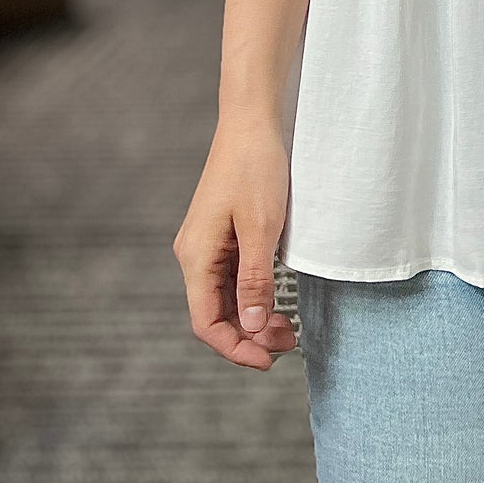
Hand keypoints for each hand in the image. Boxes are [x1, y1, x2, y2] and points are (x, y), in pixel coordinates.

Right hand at [173, 114, 300, 368]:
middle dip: (249, 336)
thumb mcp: (261, 228)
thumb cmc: (255, 168)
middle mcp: (196, 255)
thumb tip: (251, 328)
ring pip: (226, 298)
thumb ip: (255, 280)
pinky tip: (277, 300)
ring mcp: (209, 245)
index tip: (269, 361)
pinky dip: (254, 295)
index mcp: (196, 257)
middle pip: (215, 314)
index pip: (206, 322)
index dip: (235, 348)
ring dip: (253, 318)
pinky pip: (233, 278)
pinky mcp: (223, 235)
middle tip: (288, 344)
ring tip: (287, 328)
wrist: (252, 122)